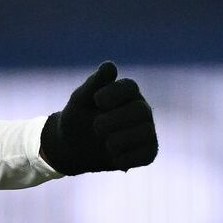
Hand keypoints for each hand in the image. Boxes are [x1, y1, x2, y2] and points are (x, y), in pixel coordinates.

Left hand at [40, 61, 157, 175]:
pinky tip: (112, 156)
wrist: (74, 148)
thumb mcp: (80, 100)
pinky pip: (146, 155)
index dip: (114, 93)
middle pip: (140, 111)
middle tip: (95, 127)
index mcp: (126, 92)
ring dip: (118, 140)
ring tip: (104, 142)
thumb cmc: (78, 117)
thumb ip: (94, 83)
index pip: (130, 86)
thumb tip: (110, 65)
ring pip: (146, 132)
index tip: (97, 101)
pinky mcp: (149, 152)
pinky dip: (125, 157)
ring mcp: (147, 130)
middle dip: (114, 120)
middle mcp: (141, 109)